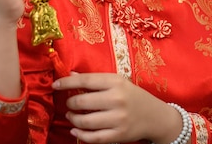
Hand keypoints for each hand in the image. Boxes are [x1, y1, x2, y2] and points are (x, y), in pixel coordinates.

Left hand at [52, 72, 182, 143]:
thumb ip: (95, 80)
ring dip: (72, 119)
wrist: (155, 116)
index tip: (56, 85)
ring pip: (85, 121)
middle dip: (70, 103)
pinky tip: (75, 130)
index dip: (67, 82)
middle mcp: (117, 99)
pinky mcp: (119, 135)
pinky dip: (80, 135)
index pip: (85, 80)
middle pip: (82, 102)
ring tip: (72, 116)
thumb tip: (70, 74)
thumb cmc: (132, 96)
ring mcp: (118, 119)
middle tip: (69, 104)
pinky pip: (93, 138)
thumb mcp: (118, 82)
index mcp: (116, 82)